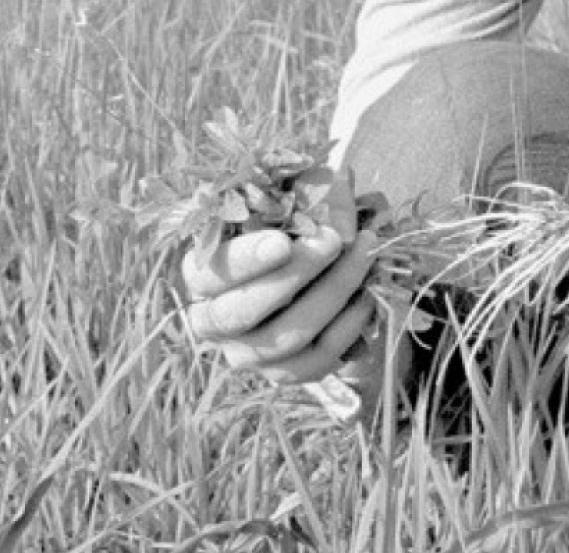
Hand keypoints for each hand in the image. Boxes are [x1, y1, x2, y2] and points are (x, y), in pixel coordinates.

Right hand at [180, 171, 378, 384]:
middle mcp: (213, 320)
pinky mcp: (282, 374)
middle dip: (294, 275)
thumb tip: (334, 208)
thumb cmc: (297, 225)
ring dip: (331, 293)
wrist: (323, 274)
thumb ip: (308, 194)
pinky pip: (316, 359)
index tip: (282, 241)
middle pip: (241, 312)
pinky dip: (347, 326)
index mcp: (201, 273)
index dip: (243, 261)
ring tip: (364, 256)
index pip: (206, 273)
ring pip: (284, 337)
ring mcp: (246, 353)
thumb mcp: (296, 197)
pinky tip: (367, 295)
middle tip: (333, 240)